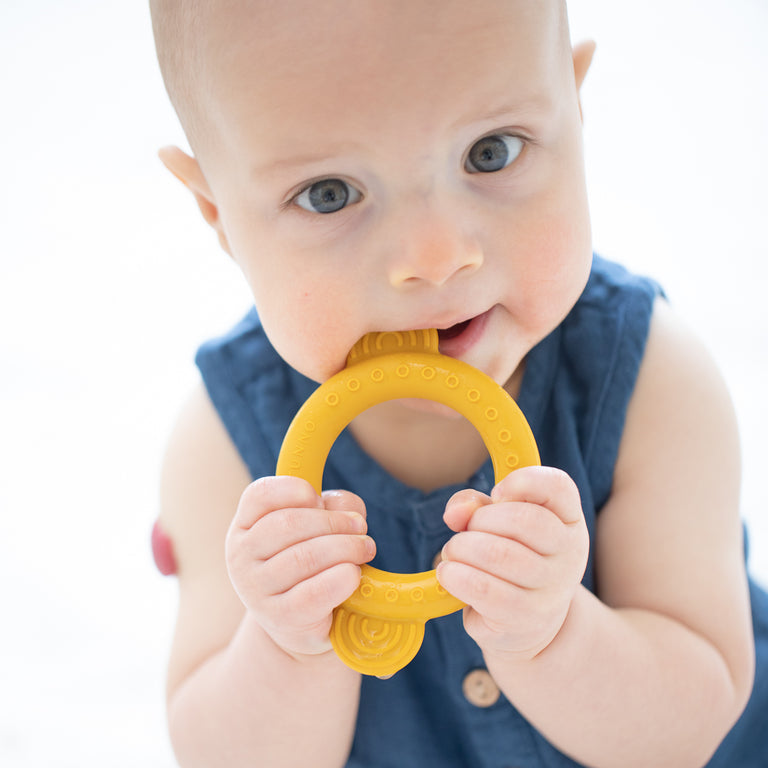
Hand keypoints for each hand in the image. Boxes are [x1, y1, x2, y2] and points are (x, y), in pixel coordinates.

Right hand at [225, 476, 375, 657]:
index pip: (260, 495)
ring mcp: (256, 590)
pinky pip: (314, 593)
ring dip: (346, 548)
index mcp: (245, 525)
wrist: (300, 623)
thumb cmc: (310, 565)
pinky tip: (354, 574)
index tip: (319, 498)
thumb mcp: (317, 528)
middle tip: (360, 526)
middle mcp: (241, 556)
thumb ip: (334, 506)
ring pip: (305, 557)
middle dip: (335, 521)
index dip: (294, 489)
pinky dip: (342, 578)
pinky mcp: (280, 617)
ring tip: (365, 548)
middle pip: (288, 524)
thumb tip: (348, 509)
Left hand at [438, 466, 588, 660]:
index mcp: (568, 520)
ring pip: (499, 554)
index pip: (557, 486)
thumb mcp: (497, 523)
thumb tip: (456, 512)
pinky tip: (449, 574)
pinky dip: (456, 576)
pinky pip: (484, 589)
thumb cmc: (509, 559)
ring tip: (453, 553)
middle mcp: (569, 553)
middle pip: (522, 519)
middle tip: (465, 531)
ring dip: (461, 548)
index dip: (521, 481)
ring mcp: (553, 589)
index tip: (496, 494)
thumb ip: (473, 505)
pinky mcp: (527, 618)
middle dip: (479, 520)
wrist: (524, 623)